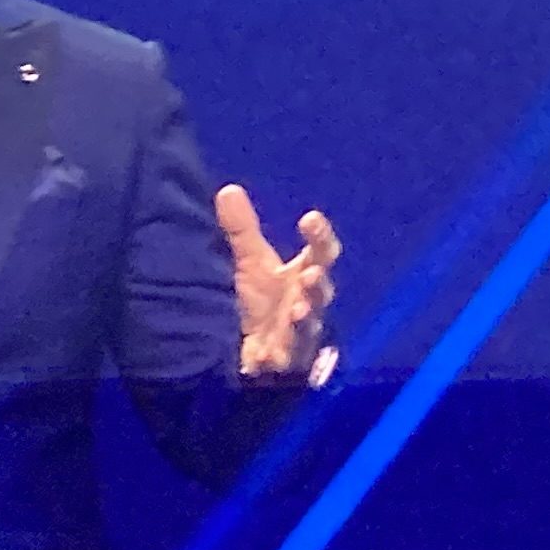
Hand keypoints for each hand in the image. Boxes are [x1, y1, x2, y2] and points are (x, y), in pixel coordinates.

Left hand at [218, 184, 342, 381]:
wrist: (252, 347)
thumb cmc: (260, 299)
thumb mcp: (250, 263)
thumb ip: (242, 230)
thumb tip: (228, 189)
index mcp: (304, 275)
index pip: (322, 251)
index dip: (320, 236)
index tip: (310, 217)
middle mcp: (307, 302)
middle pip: (321, 291)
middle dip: (317, 284)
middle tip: (311, 274)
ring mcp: (298, 333)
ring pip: (308, 326)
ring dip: (304, 318)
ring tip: (296, 311)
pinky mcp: (284, 360)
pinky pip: (284, 359)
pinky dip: (277, 356)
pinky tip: (267, 356)